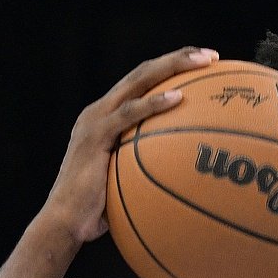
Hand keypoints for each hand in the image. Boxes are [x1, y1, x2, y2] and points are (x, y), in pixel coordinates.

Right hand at [39, 46, 217, 245]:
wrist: (66, 221)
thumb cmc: (98, 211)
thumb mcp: (126, 182)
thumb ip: (146, 170)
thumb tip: (181, 181)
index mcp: (106, 117)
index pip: (141, 83)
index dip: (170, 70)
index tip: (203, 68)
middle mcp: (99, 111)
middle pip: (143, 73)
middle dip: (178, 59)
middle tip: (211, 56)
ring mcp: (95, 119)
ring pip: (138, 81)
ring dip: (172, 67)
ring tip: (204, 63)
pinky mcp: (95, 134)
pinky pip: (129, 113)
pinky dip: (154, 104)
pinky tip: (178, 98)